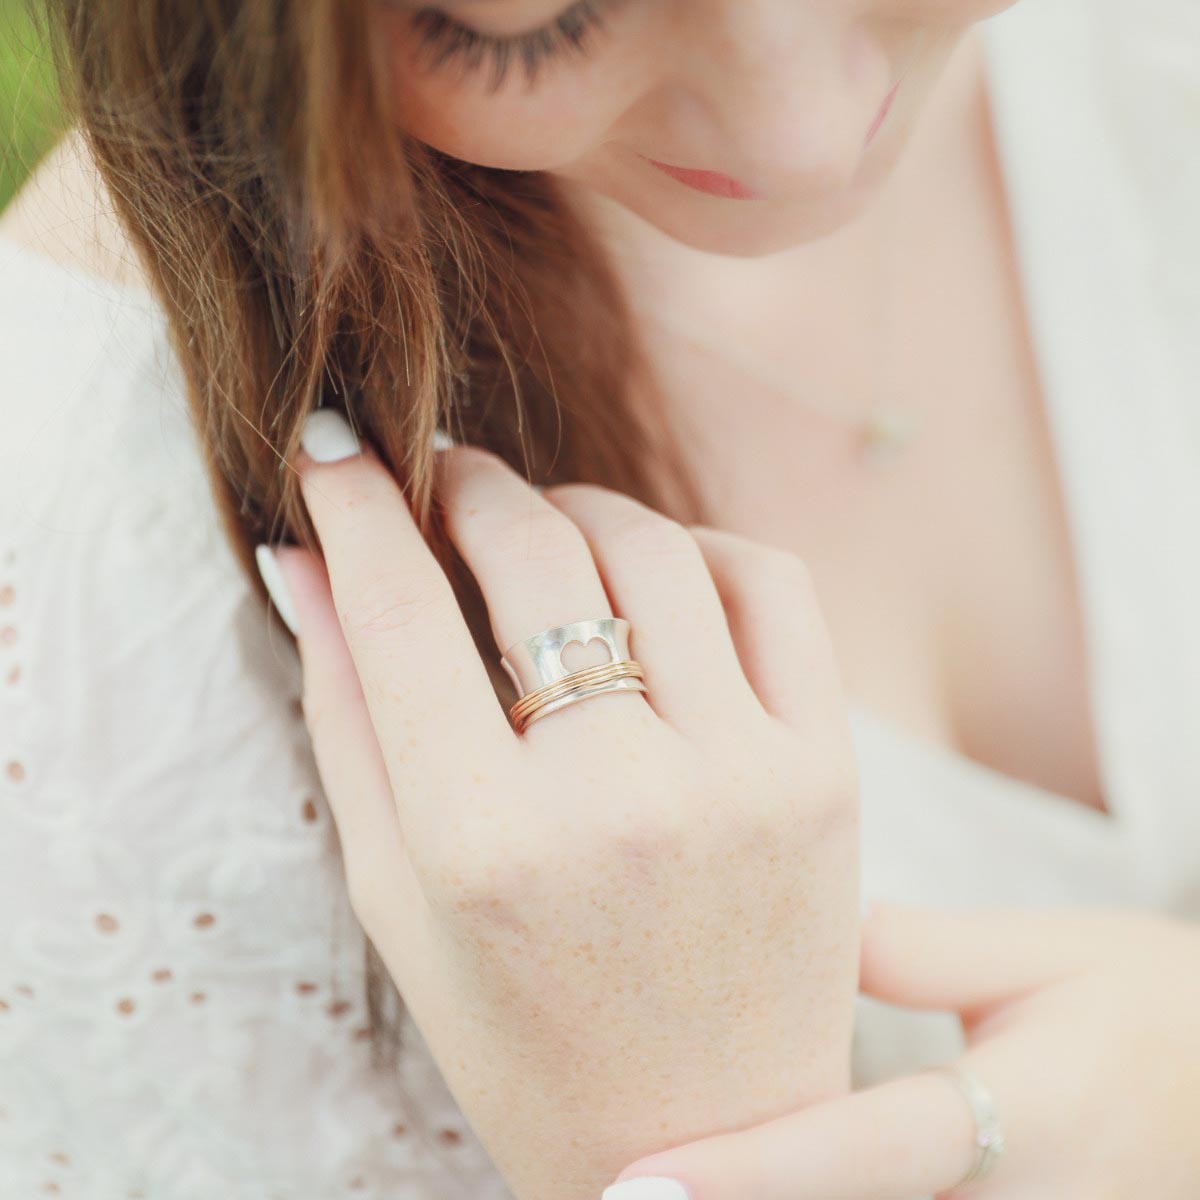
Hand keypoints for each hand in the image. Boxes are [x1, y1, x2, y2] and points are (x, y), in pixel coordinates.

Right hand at [266, 409, 862, 1199]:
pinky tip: (657, 575)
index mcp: (486, 844)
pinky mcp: (827, 771)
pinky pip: (772, 584)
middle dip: (468, 483)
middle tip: (441, 476)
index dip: (356, 501)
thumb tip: (304, 560)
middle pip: (533, 551)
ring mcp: (743, 778)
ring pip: (652, 547)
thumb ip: (346, 716)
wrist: (711, 1140)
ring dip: (579, 508)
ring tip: (542, 530)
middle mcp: (620, 798)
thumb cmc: (523, 1034)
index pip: (400, 606)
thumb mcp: (396, 894)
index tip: (339, 447)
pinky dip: (700, 548)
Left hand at [603, 902, 1199, 1199]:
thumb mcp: (1049, 953)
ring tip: (650, 1194)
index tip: (637, 1185)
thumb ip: (919, 951)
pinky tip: (738, 1189)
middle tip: (608, 1188)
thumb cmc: (1147, 1006)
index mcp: (1033, 1115)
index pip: (863, 1152)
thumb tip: (795, 937)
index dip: (746, 1173)